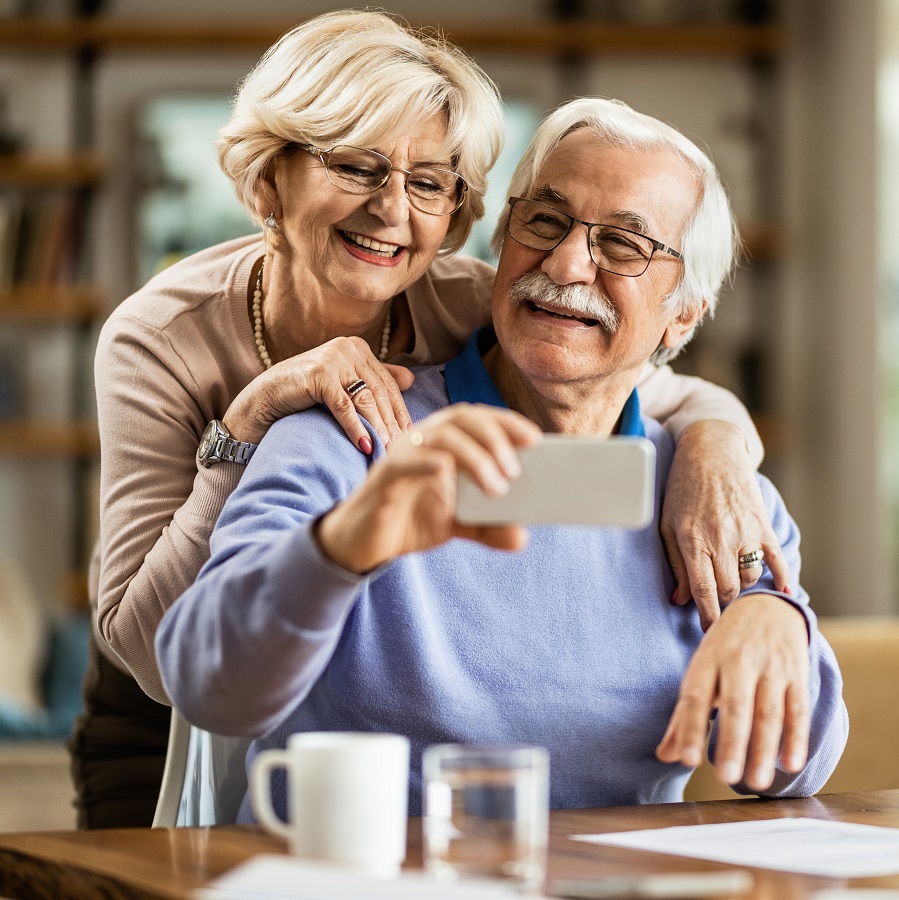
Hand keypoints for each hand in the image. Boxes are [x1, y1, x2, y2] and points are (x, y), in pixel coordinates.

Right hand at [223, 336, 415, 451]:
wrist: (265, 397)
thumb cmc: (305, 392)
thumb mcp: (343, 382)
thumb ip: (374, 378)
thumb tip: (411, 379)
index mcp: (358, 348)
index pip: (387, 383)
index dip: (400, 411)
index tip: (410, 436)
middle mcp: (348, 348)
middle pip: (379, 392)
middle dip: (392, 424)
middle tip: (402, 449)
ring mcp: (334, 359)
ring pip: (365, 400)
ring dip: (378, 429)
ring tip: (387, 452)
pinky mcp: (319, 374)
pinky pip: (344, 406)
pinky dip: (356, 428)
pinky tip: (365, 446)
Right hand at [316, 403, 542, 572]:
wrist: (363, 542)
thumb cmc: (409, 519)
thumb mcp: (455, 525)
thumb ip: (487, 527)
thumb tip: (521, 537)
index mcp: (443, 442)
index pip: (477, 418)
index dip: (507, 422)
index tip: (536, 439)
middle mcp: (423, 439)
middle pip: (461, 417)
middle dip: (495, 437)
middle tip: (516, 470)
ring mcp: (403, 454)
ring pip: (440, 436)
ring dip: (474, 455)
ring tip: (495, 485)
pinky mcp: (385, 477)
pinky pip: (407, 461)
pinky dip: (429, 462)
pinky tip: (448, 472)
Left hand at [656, 593, 809, 791]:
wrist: (766, 607)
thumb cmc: (725, 648)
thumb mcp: (700, 671)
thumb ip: (683, 716)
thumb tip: (665, 756)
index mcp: (707, 659)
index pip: (695, 696)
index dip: (690, 727)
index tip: (687, 760)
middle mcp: (738, 660)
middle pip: (735, 705)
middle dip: (731, 742)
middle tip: (726, 777)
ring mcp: (770, 666)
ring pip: (768, 711)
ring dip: (763, 749)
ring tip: (756, 783)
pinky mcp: (796, 674)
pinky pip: (798, 708)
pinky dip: (796, 737)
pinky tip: (791, 764)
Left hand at [661, 420, 790, 629]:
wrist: (711, 451)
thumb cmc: (682, 488)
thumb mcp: (668, 524)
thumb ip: (675, 563)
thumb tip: (681, 600)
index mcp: (692, 540)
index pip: (702, 591)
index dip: (707, 617)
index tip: (709, 635)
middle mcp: (720, 538)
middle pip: (728, 589)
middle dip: (723, 604)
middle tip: (719, 609)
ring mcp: (745, 531)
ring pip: (750, 577)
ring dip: (742, 585)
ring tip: (732, 582)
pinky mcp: (763, 524)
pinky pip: (777, 559)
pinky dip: (781, 579)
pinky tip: (782, 591)